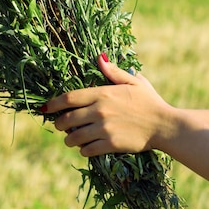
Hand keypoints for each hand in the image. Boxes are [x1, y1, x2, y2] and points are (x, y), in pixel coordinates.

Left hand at [43, 55, 175, 156]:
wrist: (164, 125)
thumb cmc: (149, 102)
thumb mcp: (133, 82)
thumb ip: (113, 72)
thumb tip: (99, 58)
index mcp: (103, 93)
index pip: (69, 98)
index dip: (53, 104)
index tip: (44, 108)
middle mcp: (100, 111)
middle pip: (67, 119)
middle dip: (59, 124)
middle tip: (60, 125)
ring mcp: (104, 128)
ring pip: (74, 137)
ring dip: (70, 139)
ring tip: (72, 139)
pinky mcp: (110, 144)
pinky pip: (87, 149)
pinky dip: (83, 149)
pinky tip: (86, 147)